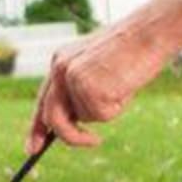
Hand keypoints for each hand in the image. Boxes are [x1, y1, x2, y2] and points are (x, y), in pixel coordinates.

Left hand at [27, 23, 169, 152]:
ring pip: (86, 118)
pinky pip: (103, 116)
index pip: (43, 101)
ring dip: (107, 111)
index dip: (36, 129)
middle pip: (53, 119)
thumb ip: (81, 90)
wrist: (149, 31)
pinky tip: (125, 84)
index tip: (33, 150)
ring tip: (121, 84)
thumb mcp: (97, 68)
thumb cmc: (130, 50)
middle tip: (94, 141)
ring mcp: (74, 78)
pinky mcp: (89, 88)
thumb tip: (76, 121)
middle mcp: (61, 69)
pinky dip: (118, 107)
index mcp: (60, 60)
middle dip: (72, 137)